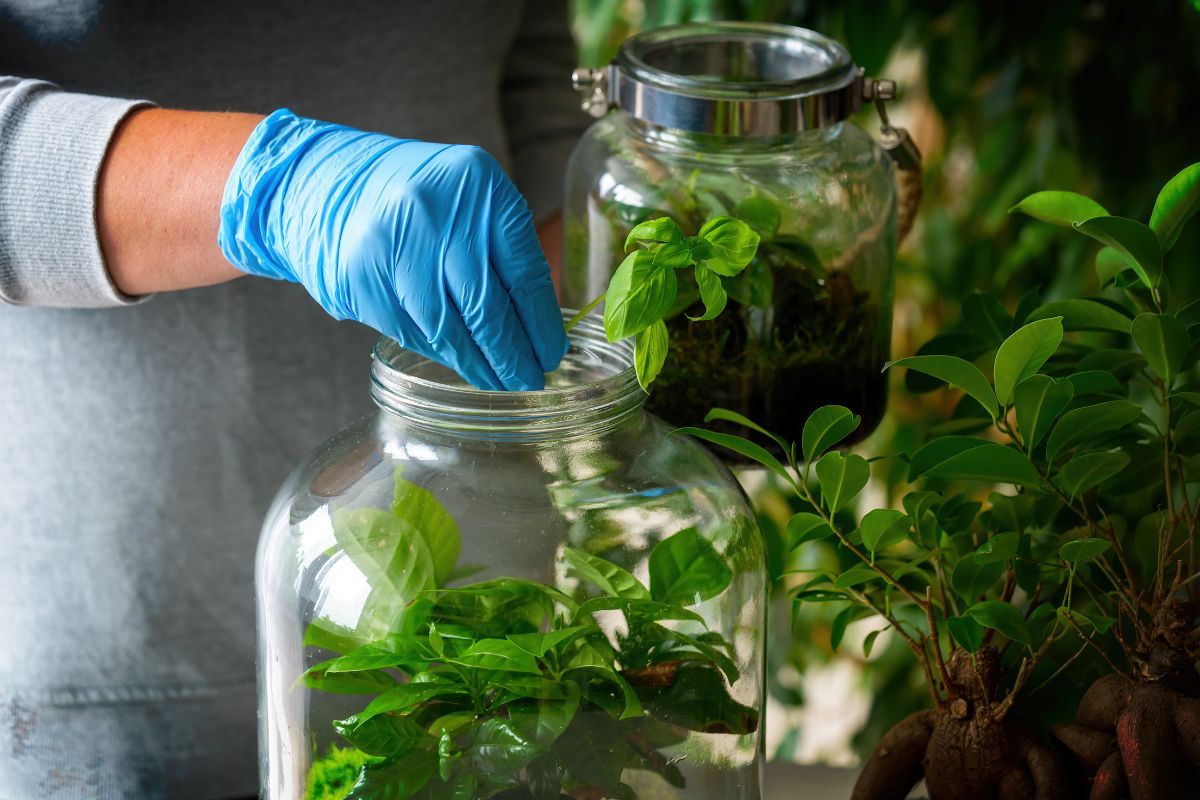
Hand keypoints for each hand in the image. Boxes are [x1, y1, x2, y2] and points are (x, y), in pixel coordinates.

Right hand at [218, 109, 566, 390]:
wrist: (328, 183)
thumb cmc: (419, 196)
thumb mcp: (472, 199)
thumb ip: (505, 250)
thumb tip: (540, 326)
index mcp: (480, 186)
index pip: (524, 272)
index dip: (541, 324)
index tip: (551, 354)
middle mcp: (437, 213)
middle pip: (486, 306)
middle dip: (512, 355)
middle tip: (529, 380)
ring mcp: (394, 246)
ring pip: (448, 328)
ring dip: (477, 364)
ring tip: (498, 382)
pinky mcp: (362, 278)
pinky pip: (412, 331)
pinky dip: (440, 354)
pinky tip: (459, 363)